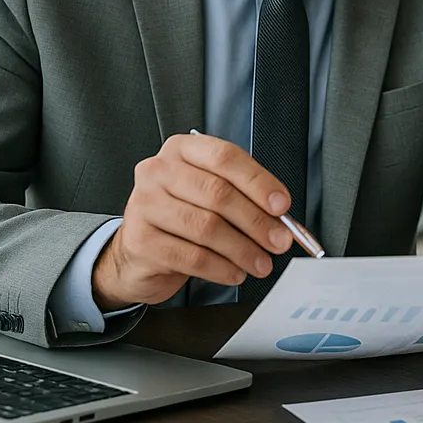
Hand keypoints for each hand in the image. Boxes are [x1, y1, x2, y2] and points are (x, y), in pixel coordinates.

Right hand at [93, 133, 295, 309]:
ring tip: (261, 262)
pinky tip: (235, 272)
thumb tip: (281, 219)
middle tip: (279, 241)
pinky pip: (192, 257)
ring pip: (206, 227)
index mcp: (182, 150)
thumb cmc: (183, 215)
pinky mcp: (140, 240)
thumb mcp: (211, 195)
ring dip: (243, 249)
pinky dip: (221, 268)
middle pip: (218, 193)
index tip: (281, 205)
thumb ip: (245, 198)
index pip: (225, 158)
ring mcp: (144, 204)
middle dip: (256, 221)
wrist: (142, 250)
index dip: (258, 182)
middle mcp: (158, 171)